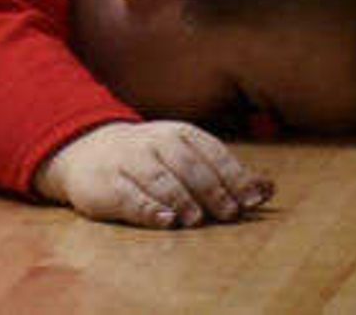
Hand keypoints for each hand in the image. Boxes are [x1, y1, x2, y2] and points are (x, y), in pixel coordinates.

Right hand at [38, 120, 271, 229]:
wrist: (86, 151)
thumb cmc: (151, 159)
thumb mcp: (186, 156)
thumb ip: (225, 173)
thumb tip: (269, 189)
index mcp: (179, 134)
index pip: (212, 152)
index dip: (234, 176)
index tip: (252, 200)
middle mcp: (154, 142)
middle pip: (187, 165)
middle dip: (211, 189)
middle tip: (229, 213)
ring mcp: (128, 161)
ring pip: (158, 178)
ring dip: (181, 198)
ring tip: (196, 219)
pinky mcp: (106, 184)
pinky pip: (129, 196)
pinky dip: (148, 208)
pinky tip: (165, 220)